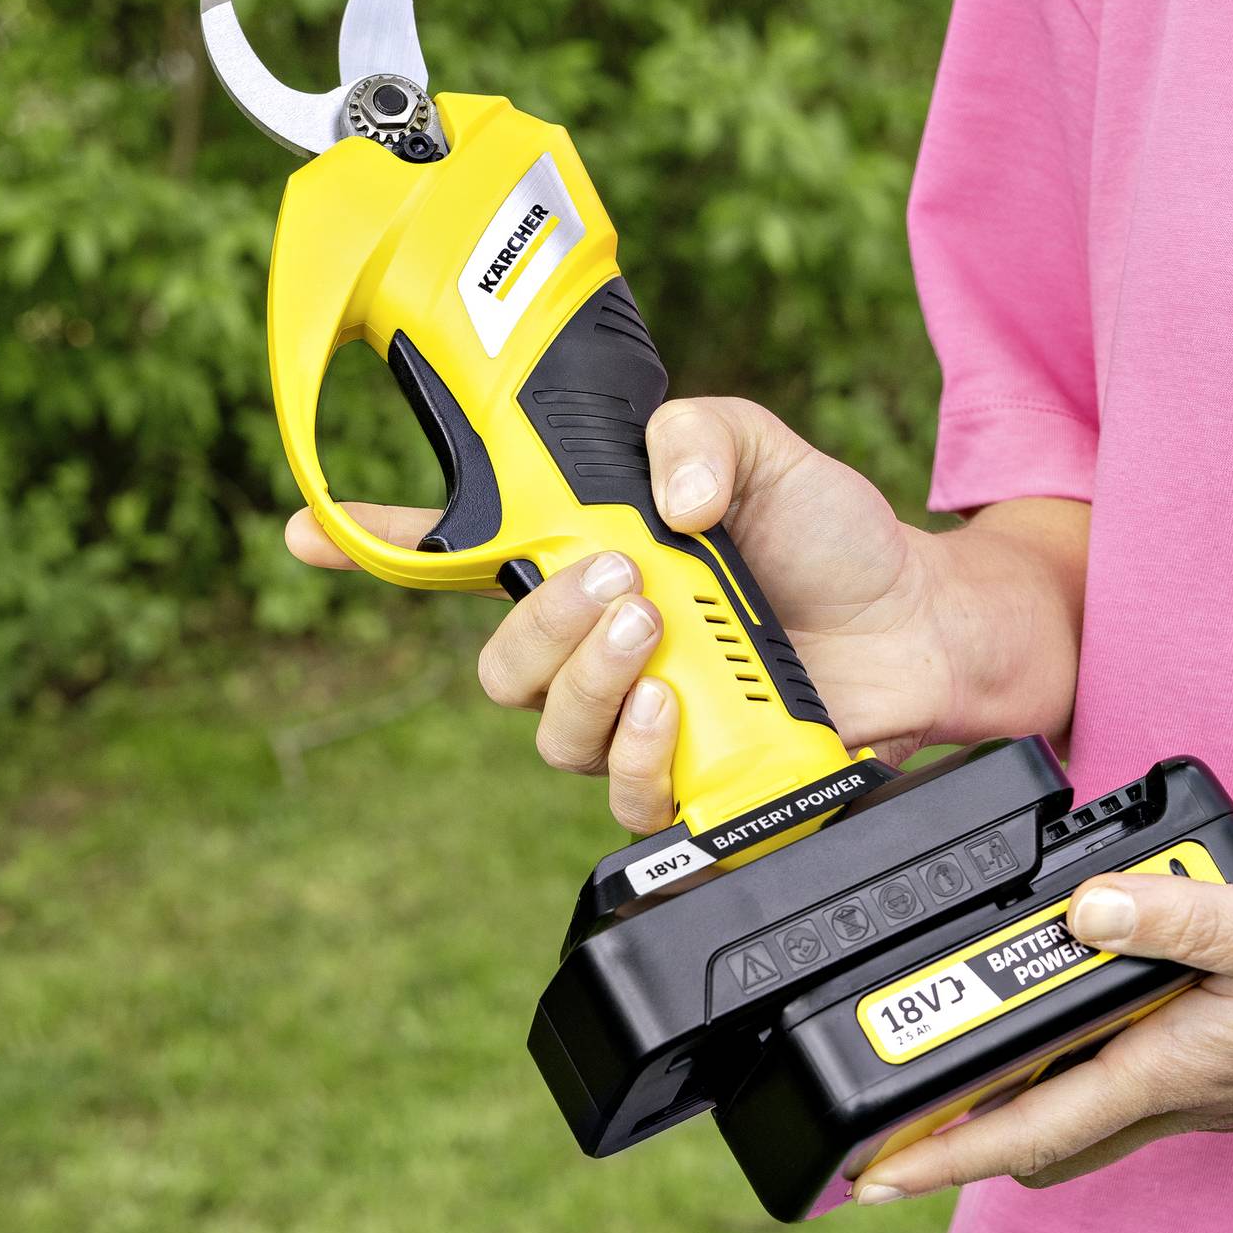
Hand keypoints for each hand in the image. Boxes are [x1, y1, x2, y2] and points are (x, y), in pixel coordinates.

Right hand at [286, 400, 1085, 831]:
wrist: (924, 626)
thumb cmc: (834, 539)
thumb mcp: (766, 452)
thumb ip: (701, 437)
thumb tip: (663, 499)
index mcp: (588, 558)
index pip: (457, 558)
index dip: (373, 548)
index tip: (308, 531)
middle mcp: (598, 647)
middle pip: (498, 666)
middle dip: (542, 625)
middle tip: (618, 581)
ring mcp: (638, 718)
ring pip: (550, 731)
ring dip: (590, 680)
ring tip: (658, 631)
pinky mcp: (689, 779)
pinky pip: (625, 795)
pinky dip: (641, 755)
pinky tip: (678, 713)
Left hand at [852, 871, 1232, 1203]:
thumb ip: (1189, 924)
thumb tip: (1084, 913)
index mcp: (1175, 1069)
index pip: (1031, 1132)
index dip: (942, 1158)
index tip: (869, 1176)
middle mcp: (1178, 1088)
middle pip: (1039, 1134)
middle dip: (957, 1139)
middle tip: (880, 1124)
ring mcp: (1201, 1077)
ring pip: (1078, 1105)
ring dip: (1010, 1096)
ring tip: (942, 1062)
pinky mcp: (1223, 1051)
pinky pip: (1121, 1067)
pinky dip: (1071, 1051)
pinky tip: (1067, 999)